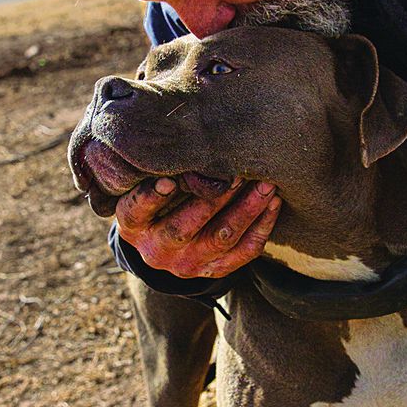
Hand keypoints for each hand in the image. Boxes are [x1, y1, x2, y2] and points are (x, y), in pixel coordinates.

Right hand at [115, 177, 281, 277]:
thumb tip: (175, 136)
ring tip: (265, 186)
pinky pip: (243, 253)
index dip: (150, 198)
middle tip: (237, 173)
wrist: (163, 242)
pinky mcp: (213, 270)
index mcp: (133, 227)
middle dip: (213, 200)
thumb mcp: (139, 186)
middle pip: (183, 228)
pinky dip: (261, 228)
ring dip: (246, 210)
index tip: (168, 180)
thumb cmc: (154, 198)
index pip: (135, 213)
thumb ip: (151, 168)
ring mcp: (187, 265)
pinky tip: (273, 204)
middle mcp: (157, 250)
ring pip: (221, 239)